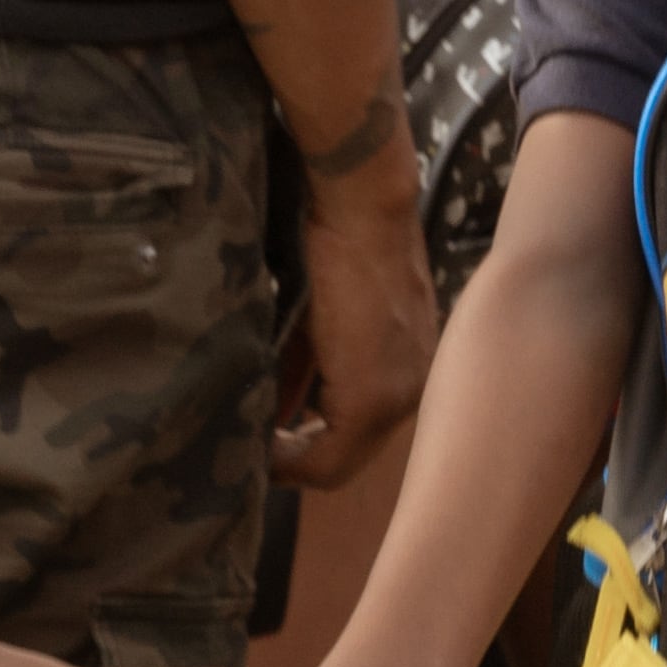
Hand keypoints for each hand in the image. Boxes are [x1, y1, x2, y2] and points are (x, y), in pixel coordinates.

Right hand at [278, 169, 437, 487]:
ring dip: (293, 457)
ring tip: (255, 450)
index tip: (267, 446)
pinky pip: (329, 455)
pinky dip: (290, 456)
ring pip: (339, 461)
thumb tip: (272, 413)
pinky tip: (261, 445)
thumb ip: (303, 371)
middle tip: (254, 456)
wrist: (361, 206)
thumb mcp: (317, 319)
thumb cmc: (337, 242)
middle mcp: (412, 389)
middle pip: (349, 458)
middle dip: (297, 459)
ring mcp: (399, 396)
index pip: (358, 438)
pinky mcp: (374, 396)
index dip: (307, 450)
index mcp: (406, 370)